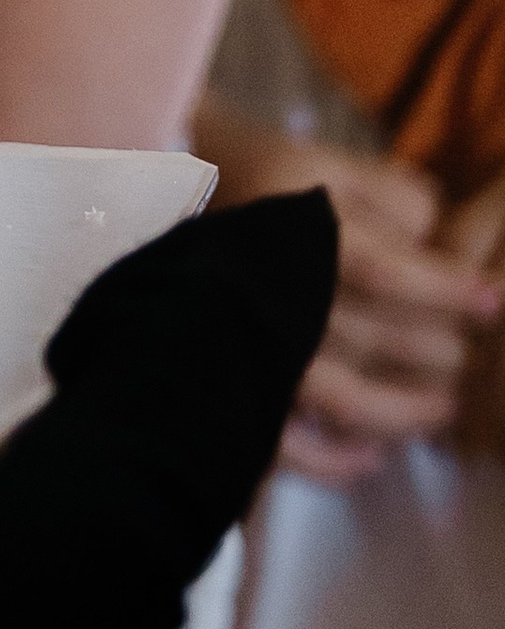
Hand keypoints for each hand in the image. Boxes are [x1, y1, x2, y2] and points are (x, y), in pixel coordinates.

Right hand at [195, 103, 500, 481]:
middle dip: (438, 350)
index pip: (384, 268)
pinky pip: (287, 447)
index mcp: (295, 230)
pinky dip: (336, 462)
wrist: (156, 205)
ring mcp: (250, 347)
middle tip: (466, 354)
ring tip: (443, 407)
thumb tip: (442, 251)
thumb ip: (394, 198)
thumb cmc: (260, 186)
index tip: (493, 301)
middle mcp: (274, 292)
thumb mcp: (326, 166)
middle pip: (377, 337)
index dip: (445, 288)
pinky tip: (373, 459)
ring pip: (346, 398)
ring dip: (406, 411)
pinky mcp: (231, 388)